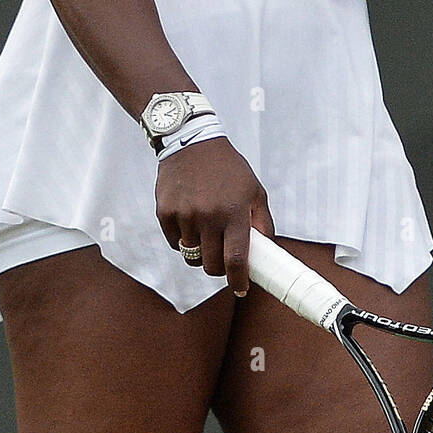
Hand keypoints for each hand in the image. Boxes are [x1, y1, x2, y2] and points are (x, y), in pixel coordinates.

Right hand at [155, 137, 274, 295]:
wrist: (191, 142)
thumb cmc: (228, 168)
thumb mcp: (254, 189)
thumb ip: (262, 221)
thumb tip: (267, 249)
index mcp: (234, 212)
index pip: (236, 259)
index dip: (238, 280)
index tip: (240, 289)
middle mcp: (209, 216)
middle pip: (211, 265)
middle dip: (218, 268)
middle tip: (221, 258)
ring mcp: (185, 215)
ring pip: (191, 255)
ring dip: (200, 251)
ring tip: (205, 232)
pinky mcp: (165, 212)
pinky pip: (174, 242)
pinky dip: (182, 239)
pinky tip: (189, 220)